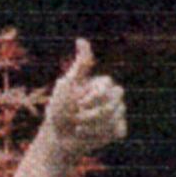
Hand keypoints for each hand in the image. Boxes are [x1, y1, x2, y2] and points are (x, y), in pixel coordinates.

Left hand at [44, 39, 126, 157]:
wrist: (58, 137)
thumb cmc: (60, 109)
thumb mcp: (67, 85)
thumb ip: (80, 65)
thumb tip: (82, 39)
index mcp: (102, 84)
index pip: (108, 86)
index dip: (93, 97)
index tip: (77, 103)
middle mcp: (112, 97)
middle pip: (114, 102)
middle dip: (93, 113)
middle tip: (76, 117)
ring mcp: (117, 114)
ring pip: (114, 118)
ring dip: (92, 125)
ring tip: (78, 127)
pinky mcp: (117, 130)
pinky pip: (116, 131)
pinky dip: (99, 135)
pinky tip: (87, 135)